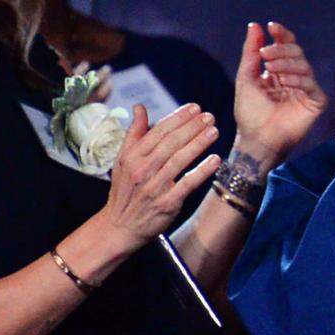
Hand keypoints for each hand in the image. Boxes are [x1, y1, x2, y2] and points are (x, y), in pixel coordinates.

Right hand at [95, 104, 221, 252]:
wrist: (119, 227)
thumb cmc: (124, 190)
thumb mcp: (122, 160)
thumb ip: (134, 133)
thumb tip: (139, 107)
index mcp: (132, 157)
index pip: (158, 132)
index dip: (178, 118)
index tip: (194, 108)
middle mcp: (142, 170)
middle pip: (171, 143)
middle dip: (192, 127)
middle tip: (209, 116)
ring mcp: (154, 187)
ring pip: (180, 161)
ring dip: (198, 144)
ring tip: (214, 131)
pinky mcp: (167, 204)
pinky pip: (187, 184)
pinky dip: (202, 171)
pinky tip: (215, 160)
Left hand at [233, 21, 326, 166]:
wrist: (256, 139)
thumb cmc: (249, 112)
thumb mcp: (246, 77)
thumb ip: (251, 52)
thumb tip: (255, 25)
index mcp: (279, 70)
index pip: (285, 45)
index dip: (281, 34)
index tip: (271, 26)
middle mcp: (294, 77)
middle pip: (296, 52)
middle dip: (281, 49)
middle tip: (266, 54)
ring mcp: (306, 90)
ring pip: (304, 65)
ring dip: (287, 63)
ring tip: (271, 69)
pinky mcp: (315, 102)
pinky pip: (311, 84)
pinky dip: (298, 79)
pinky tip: (285, 81)